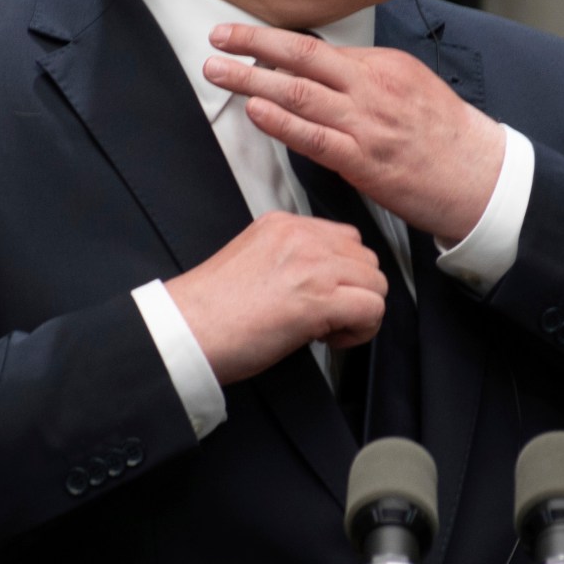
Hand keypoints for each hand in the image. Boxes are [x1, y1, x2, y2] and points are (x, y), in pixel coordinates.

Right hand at [164, 212, 387, 384]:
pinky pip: (372, 309)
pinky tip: (329, 339)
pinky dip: (360, 330)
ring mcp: (313, 265)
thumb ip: (292, 258)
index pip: (345, 239)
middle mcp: (302, 237)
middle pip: (366, 260)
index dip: (341, 275)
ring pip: (376, 284)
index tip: (321, 297)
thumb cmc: (212, 310)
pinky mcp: (319, 300)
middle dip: (355, 292)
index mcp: (283, 224)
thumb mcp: (254, 260)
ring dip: (361, 311)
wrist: (187, 330)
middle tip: (326, 317)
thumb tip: (324, 282)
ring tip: (328, 329)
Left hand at [202, 25, 505, 240]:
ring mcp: (367, 123)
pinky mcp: (364, 160)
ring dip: (252, 81)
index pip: (318, 48)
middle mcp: (373, 87)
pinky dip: (281, 122)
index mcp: (384, 65)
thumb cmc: (446, 137)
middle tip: (216, 38)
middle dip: (253, 45)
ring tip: (218, 72)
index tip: (242, 36)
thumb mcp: (412, 87)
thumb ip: (368, 77)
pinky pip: (314, 137)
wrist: (480, 176)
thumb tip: (326, 70)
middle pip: (302, 57)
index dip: (274, 41)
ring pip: (300, 93)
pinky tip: (255, 112)